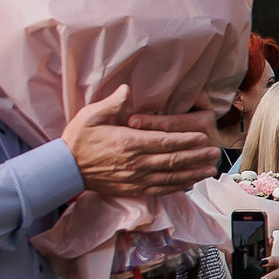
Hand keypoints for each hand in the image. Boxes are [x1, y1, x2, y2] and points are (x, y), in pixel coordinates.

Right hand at [66, 85, 220, 194]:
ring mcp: (136, 179)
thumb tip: (127, 89)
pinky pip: (161, 189)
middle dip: (196, 156)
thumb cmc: (78, 139)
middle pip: (174, 160)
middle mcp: (136, 163)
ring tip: (209, 168)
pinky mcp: (133, 190)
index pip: (165, 141)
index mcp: (129, 142)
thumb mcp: (91, 115)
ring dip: (193, 172)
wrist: (65, 169)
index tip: (202, 136)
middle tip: (214, 151)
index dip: (186, 139)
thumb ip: (112, 103)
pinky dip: (178, 186)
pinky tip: (190, 182)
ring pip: (171, 176)